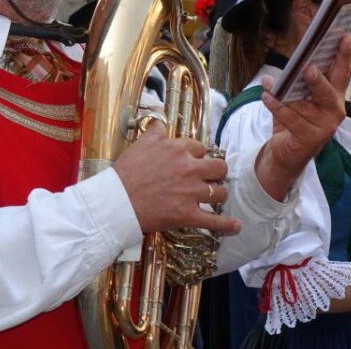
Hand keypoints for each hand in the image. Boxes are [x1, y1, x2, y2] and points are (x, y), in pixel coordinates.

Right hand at [114, 123, 238, 234]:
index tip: (195, 161)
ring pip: (220, 193)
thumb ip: (154, 132)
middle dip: (217, 172)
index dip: (199, 155)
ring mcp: (190, 192)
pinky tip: (235, 226)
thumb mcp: (139, 144)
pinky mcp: (187, 215)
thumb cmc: (124, 174)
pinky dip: (227, 225)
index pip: (200, 147)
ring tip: (215, 197)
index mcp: (176, 149)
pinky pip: (213, 222)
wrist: (115, 201)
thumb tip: (160, 123)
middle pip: (218, 167)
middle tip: (211, 177)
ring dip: (219, 195)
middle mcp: (188, 168)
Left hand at [261, 35, 350, 175]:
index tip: (345, 36)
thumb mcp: (299, 97)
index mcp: (334, 96)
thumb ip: (298, 81)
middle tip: (307, 67)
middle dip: (316, 79)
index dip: (344, 55)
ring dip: (283, 93)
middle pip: (326, 91)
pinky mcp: (310, 138)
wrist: (288, 152)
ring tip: (268, 83)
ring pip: (302, 105)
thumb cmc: (295, 119)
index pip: (341, 73)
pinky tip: (266, 97)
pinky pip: (290, 118)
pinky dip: (276, 107)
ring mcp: (324, 126)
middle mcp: (334, 111)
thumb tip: (293, 63)